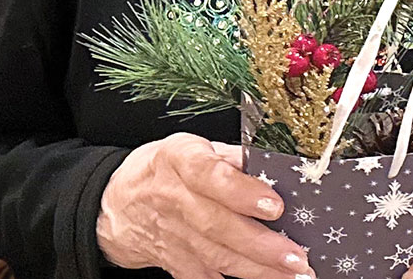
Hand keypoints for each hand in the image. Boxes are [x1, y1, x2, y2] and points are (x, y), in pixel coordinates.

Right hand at [97, 133, 312, 278]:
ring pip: (215, 255)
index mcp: (180, 158)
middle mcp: (173, 197)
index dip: (242, 192)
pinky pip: (203, 275)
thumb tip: (276, 166)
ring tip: (292, 274)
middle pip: (217, 224)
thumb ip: (233, 157)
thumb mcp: (193, 147)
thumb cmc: (165, 168)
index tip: (275, 206)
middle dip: (260, 244)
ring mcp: (171, 234)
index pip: (211, 175)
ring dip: (256, 268)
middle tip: (296, 256)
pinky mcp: (171, 260)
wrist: (116, 203)